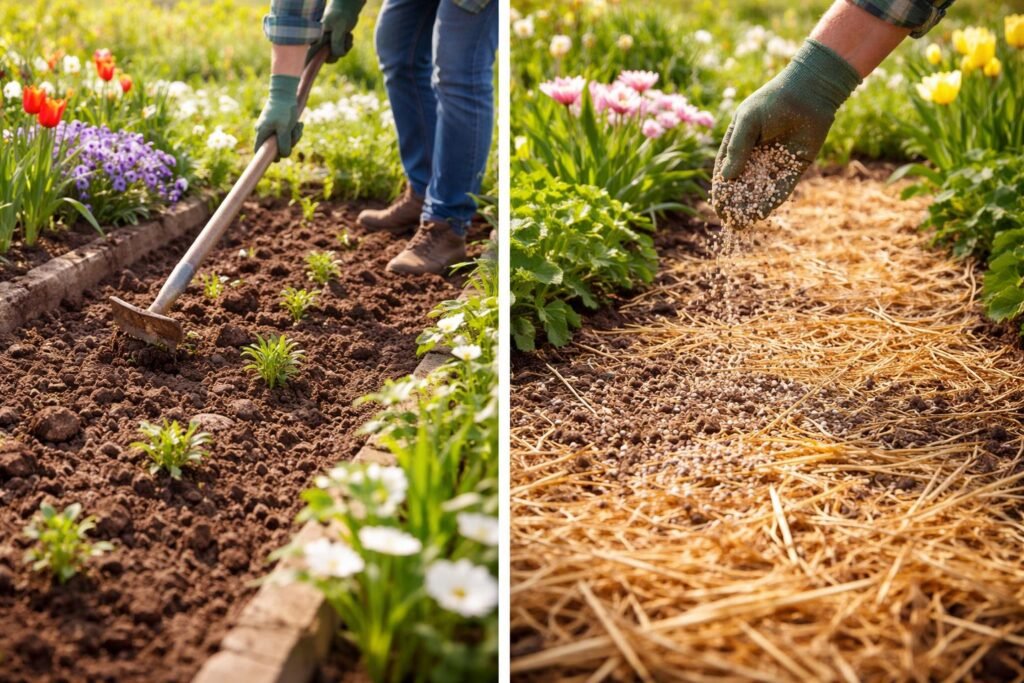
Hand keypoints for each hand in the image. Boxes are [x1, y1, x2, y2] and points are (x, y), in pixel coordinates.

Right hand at [255, 74, 302, 158]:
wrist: (286, 92)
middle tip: (295, 133)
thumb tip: (283, 156)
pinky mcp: (279, 123)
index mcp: (262, 132)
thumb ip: (283, 144)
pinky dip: (294, 130)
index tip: (279, 159)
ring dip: (294, 135)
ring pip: (284, 140)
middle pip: (276, 147)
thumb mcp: (285, 128)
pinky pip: (287, 132)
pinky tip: (299, 124)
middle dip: (288, 143)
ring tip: (298, 125)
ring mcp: (272, 127)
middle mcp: (265, 131)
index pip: (259, 150)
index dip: (268, 157)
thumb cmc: (284, 110)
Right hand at [307, 0, 367, 63]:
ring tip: (347, 35)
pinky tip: (348, 35)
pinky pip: (341, 51)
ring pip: (336, 55)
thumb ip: (336, 42)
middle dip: (338, 52)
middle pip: (326, 58)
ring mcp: (327, 43)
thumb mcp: (340, 28)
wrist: (348, 8)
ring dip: (345, 48)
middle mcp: (320, 41)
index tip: (303, 73)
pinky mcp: (334, 43)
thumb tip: (336, 55)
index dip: (307, 64)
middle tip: (344, 41)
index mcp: (316, 37)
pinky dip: (347, 45)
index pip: (310, 54)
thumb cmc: (342, 14)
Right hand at [712, 39, 860, 220]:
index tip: (718, 207)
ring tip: (744, 222)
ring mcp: (775, 162)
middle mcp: (755, 156)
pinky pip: (782, 187)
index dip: (721, 191)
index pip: (726, 172)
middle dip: (735, 203)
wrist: (809, 92)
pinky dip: (772, 200)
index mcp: (738, 144)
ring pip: (761, 189)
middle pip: (742, 185)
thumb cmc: (773, 100)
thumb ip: (737, 149)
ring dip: (752, 206)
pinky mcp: (795, 166)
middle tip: (730, 221)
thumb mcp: (748, 121)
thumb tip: (726, 177)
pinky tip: (763, 212)